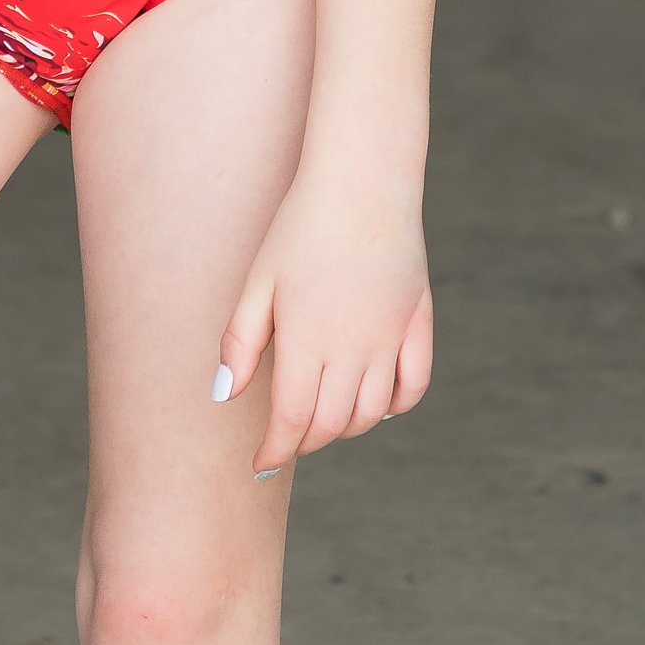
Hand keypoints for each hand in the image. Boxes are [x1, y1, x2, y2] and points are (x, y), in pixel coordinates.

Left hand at [213, 171, 431, 478]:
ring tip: (324, 419)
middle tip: (289, 438)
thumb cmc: (300, 226)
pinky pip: (414, 386)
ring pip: (372, 413)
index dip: (275, 449)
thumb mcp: (259, 280)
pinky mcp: (419, 322)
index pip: (293, 420)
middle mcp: (354, 346)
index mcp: (308, 338)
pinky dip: (394, 406)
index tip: (260, 463)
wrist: (361, 180)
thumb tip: (224, 397)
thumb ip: (241, 341)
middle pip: (333, 424)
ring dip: (346, 427)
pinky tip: (373, 402)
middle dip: (307, 441)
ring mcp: (391, 336)